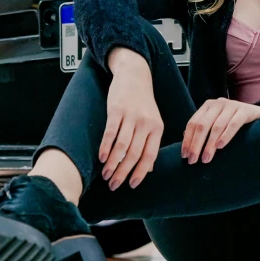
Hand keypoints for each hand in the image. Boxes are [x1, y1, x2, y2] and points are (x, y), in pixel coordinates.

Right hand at [99, 54, 163, 190]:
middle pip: (134, 154)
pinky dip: (105, 147)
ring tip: (106, 175)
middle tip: (114, 185)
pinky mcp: (117, 110)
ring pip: (122, 146)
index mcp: (157, 128)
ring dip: (113, 164)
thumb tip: (148, 169)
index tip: (131, 185)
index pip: (150, 156)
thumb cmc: (143, 102)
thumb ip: (150, 144)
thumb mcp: (153, 121)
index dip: (140, 173)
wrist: (134, 75)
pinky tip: (101, 158)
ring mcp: (131, 116)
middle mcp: (146, 123)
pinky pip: (110, 132)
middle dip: (123, 173)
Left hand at [181, 97, 259, 163]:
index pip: (192, 123)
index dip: (187, 140)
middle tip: (193, 161)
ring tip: (206, 159)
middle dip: (196, 144)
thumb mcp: (217, 124)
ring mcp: (232, 105)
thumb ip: (203, 130)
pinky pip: (233, 124)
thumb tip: (185, 141)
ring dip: (209, 144)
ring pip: (216, 126)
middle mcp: (218, 103)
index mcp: (208, 106)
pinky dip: (225, 136)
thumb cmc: (235, 123)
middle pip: (202, 125)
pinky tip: (220, 147)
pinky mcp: (245, 110)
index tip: (184, 156)